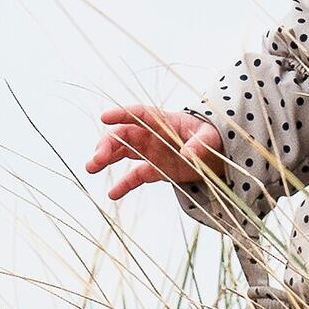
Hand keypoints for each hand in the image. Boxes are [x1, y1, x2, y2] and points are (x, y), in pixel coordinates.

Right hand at [82, 105, 222, 202]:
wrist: (217, 155)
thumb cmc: (213, 138)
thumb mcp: (210, 138)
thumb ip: (199, 144)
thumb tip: (188, 154)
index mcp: (163, 121)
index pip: (138, 114)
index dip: (121, 114)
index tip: (104, 118)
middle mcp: (152, 134)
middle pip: (123, 135)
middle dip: (106, 145)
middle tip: (96, 159)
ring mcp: (150, 151)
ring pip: (122, 152)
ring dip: (105, 158)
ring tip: (91, 168)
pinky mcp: (154, 169)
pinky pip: (134, 176)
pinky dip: (123, 185)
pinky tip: (112, 194)